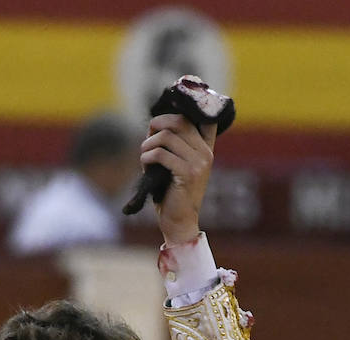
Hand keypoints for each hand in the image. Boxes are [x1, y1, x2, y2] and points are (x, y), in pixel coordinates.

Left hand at [140, 114, 216, 246]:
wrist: (179, 222)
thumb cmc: (172, 193)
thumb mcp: (175, 165)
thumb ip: (173, 145)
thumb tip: (153, 122)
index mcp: (206, 148)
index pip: (206, 118)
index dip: (188, 107)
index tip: (170, 111)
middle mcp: (206, 153)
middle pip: (180, 121)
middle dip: (158, 124)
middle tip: (147, 135)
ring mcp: (199, 163)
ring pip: (168, 137)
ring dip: (149, 143)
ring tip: (143, 154)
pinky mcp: (188, 174)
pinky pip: (162, 154)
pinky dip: (147, 157)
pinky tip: (144, 164)